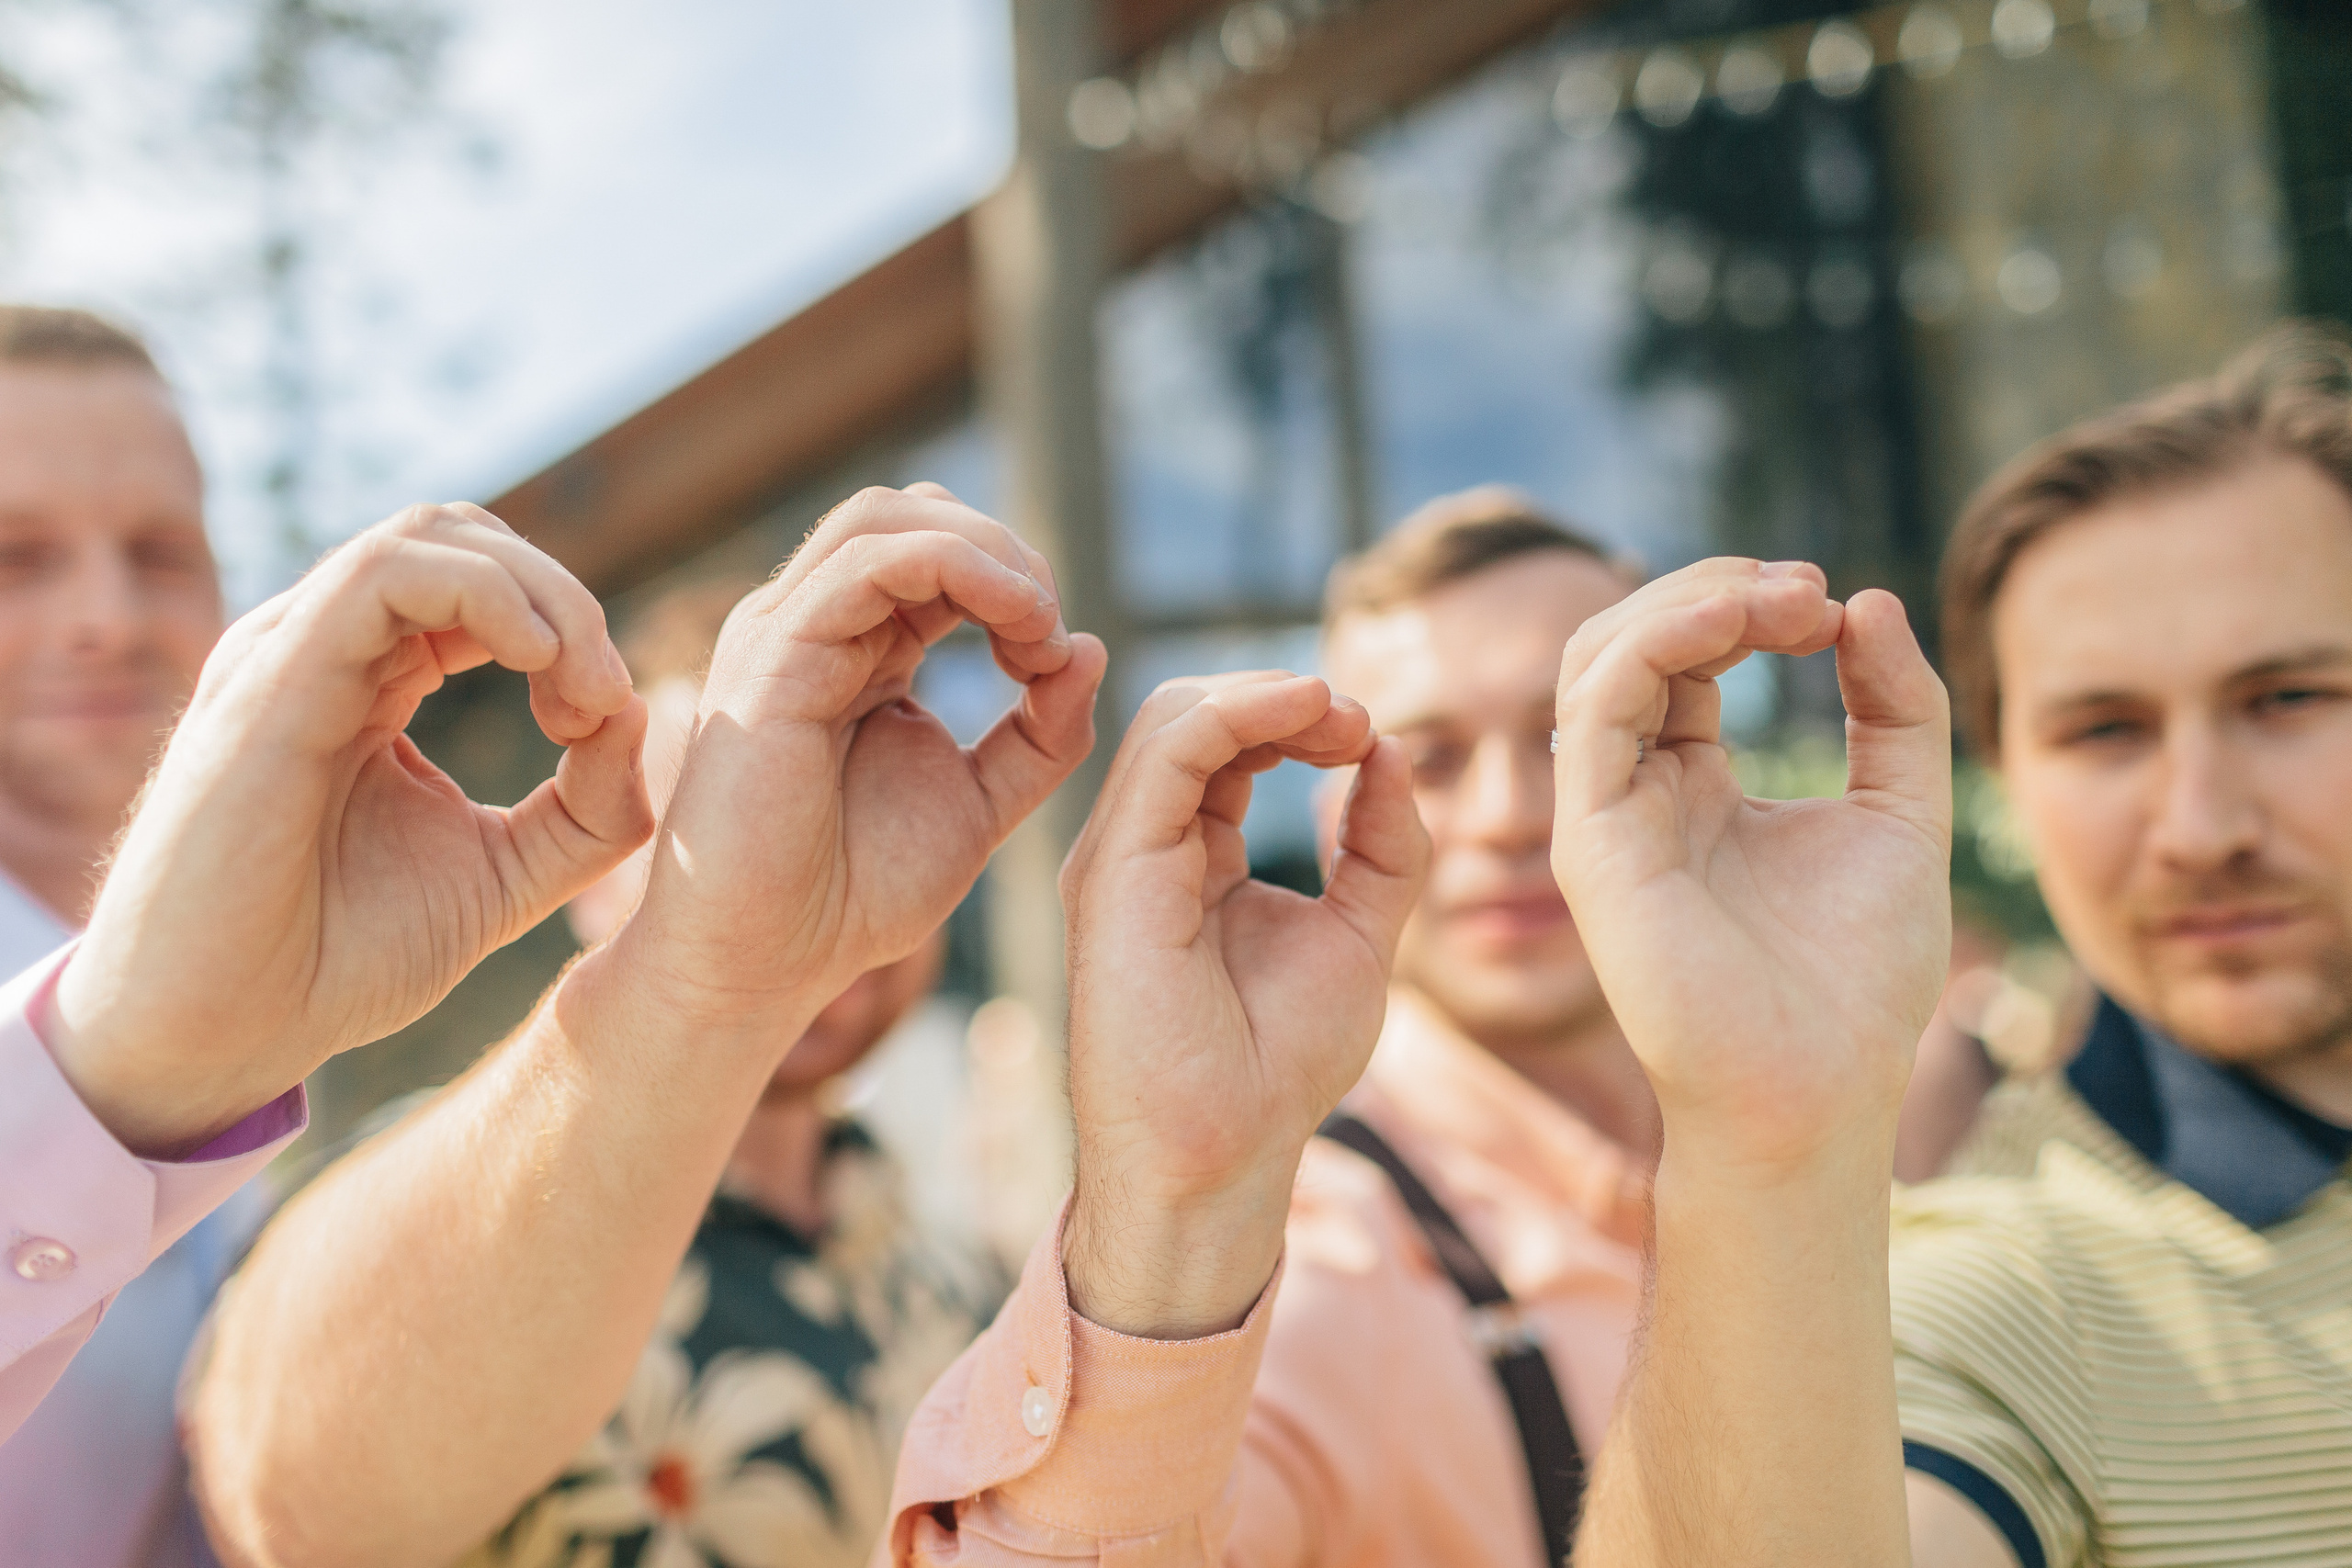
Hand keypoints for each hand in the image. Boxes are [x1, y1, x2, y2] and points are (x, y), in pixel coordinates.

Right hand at [48, 503, 652, 1157]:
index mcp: (372, 678)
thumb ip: (585, 809)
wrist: (217, 1035)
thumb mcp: (501, 877)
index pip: (485, 584)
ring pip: (434, 537)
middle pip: (469, 540)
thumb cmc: (333, 961)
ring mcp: (291, 653)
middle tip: (603, 700)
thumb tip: (638, 711)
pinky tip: (536, 664)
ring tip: (580, 689)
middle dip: (567, 600)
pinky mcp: (271, 679)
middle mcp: (325, 648)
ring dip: (540, 595)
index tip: (605, 720)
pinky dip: (485, 597)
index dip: (571, 628)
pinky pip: (382, 574)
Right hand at [601, 484, 1102, 1035]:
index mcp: (858, 649)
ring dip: (986, 552)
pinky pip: (866, 564)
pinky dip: (956, 568)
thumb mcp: (980, 804)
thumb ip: (1041, 735)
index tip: (1060, 661)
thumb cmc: (851, 895)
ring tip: (1037, 622)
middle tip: (1051, 630)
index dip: (1017, 583)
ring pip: (885, 518)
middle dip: (1006, 552)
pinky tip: (1014, 621)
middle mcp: (814, 626)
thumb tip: (1089, 646)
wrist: (764, 963)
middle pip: (914, 514)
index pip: (939, 553)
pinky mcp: (771, 655)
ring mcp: (784, 633)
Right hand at [1059, 672, 1428, 1337]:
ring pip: (1177, 712)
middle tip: (1361, 722)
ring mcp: (1121, 853)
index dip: (1302, 720)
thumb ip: (1380, 846)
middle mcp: (1143, 846)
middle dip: (1287, 698)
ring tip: (1343, 716)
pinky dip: (1244, 711)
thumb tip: (1395, 750)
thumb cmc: (1277, 1070)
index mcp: (1189, 856)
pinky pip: (1171, 747)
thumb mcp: (1359, 936)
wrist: (1223, 1158)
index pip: (1229, 744)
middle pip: (1198, 713)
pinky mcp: (1116, 867)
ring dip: (1273, 695)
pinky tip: (1310, 714)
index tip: (1373, 739)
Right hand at [1547, 559, 1951, 1177]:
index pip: (1684, 656)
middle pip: (1626, 639)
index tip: (1835, 607)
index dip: (1750, 607)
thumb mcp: (1902, 814)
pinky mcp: (1592, 840)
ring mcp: (1604, 814)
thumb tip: (1867, 601)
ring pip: (1596, 656)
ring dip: (1687, 601)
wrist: (1821, 1092)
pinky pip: (1597, 705)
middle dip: (1715, 589)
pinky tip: (1736, 621)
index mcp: (1692, 785)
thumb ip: (1895, 709)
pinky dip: (1659, 640)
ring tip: (1783, 597)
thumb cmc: (1857, 983)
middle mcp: (1634, 792)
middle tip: (1809, 590)